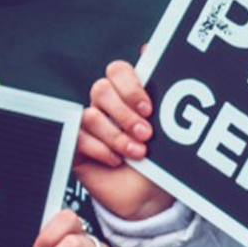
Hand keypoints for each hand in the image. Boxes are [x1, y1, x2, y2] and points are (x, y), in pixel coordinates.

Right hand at [75, 58, 174, 221]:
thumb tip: (149, 48)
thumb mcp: (171, 130)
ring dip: (117, 135)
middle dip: (125, 113)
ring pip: (91, 115)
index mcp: (128, 94)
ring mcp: (90, 126)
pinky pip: (77, 137)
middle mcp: (106, 106)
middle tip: (147, 133)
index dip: (131, 86)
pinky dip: (99, 149)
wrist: (148, 198)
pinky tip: (116, 160)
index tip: (150, 108)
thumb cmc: (160, 161)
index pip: (118, 71)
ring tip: (138, 153)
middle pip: (101, 89)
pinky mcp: (76, 147)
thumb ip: (164, 92)